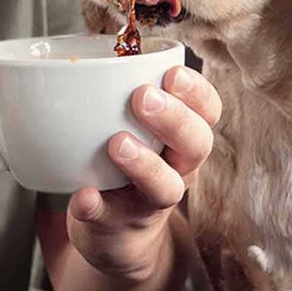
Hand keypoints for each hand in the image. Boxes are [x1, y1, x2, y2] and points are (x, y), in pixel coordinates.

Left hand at [65, 64, 221, 281]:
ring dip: (144, 164)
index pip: (208, 113)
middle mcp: (176, 171)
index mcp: (181, 140)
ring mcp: (147, 202)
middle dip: (174, 120)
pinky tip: (83, 195)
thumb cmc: (124, 168)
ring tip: (117, 143)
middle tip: (143, 98)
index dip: (197, 94)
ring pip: (164, 188)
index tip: (173, 73)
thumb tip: (84, 52)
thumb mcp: (137, 131)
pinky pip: (108, 218)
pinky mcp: (116, 226)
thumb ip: (122, 97)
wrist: (118, 238)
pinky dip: (94, 206)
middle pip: (197, 146)